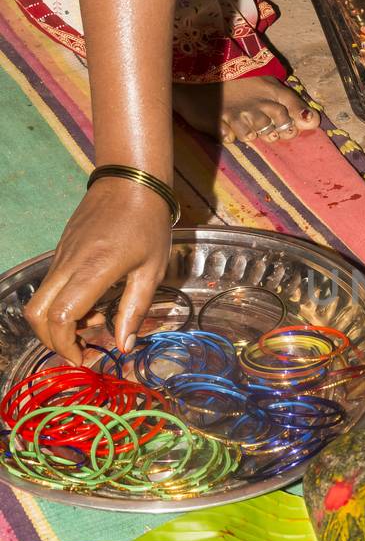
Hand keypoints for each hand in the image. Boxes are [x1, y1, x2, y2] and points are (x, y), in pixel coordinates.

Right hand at [24, 181, 171, 363]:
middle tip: (80, 350)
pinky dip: (61, 305)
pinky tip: (90, 304)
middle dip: (52, 340)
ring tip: (92, 325)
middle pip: (37, 313)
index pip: (61, 316)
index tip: (83, 358)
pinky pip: (49, 286)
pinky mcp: (60, 251)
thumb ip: (135, 309)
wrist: (130, 181)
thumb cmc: (148, 223)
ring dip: (57, 323)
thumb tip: (124, 345)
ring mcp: (60, 256)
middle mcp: (69, 264)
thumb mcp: (152, 269)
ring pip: (39, 300)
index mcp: (94, 269)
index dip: (65, 344)